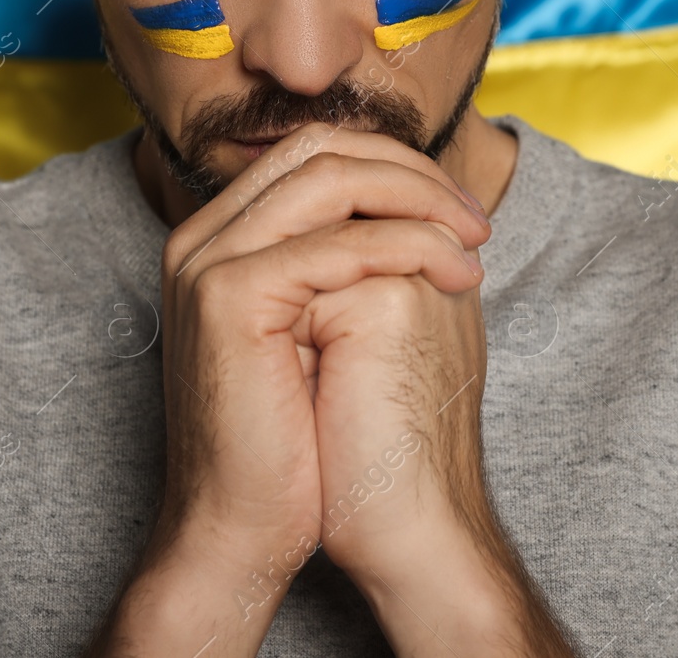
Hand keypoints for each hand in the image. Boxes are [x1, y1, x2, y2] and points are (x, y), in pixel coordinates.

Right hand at [158, 122, 490, 553]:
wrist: (243, 528)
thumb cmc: (293, 442)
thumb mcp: (325, 330)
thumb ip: (351, 261)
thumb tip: (424, 209)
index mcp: (220, 236)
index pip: (315, 153)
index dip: (396, 167)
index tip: (460, 212)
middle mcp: (201, 235)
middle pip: (321, 150)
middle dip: (413, 173)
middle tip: (476, 221)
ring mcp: (206, 260)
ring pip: (333, 181)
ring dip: (421, 202)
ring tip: (476, 244)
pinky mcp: (228, 295)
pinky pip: (339, 245)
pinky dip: (412, 248)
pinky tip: (458, 276)